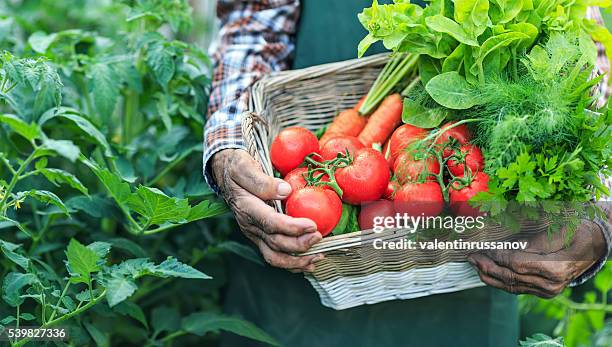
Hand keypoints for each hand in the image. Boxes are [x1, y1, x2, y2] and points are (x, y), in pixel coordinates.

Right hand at [211, 149, 322, 271]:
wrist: (224, 173)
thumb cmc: (236, 167)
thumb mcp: (244, 167)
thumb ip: (262, 181)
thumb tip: (286, 190)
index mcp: (247, 208)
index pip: (270, 223)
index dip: (292, 227)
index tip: (313, 225)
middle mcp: (249, 225)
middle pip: (275, 243)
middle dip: (299, 245)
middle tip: (319, 237)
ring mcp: (254, 233)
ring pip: (274, 256)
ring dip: (297, 261)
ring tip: (318, 256)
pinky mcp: (259, 237)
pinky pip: (275, 255)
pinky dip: (292, 263)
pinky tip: (308, 262)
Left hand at [468, 220, 606, 297]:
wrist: (592, 246)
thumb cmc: (574, 231)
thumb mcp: (555, 229)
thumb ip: (529, 240)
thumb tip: (501, 242)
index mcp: (555, 269)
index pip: (517, 264)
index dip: (497, 256)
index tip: (482, 247)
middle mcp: (550, 285)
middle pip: (511, 277)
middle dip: (487, 266)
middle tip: (471, 255)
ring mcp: (546, 291)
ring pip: (511, 286)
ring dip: (489, 275)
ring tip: (474, 263)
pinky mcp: (542, 292)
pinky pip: (516, 288)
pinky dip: (499, 280)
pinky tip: (487, 271)